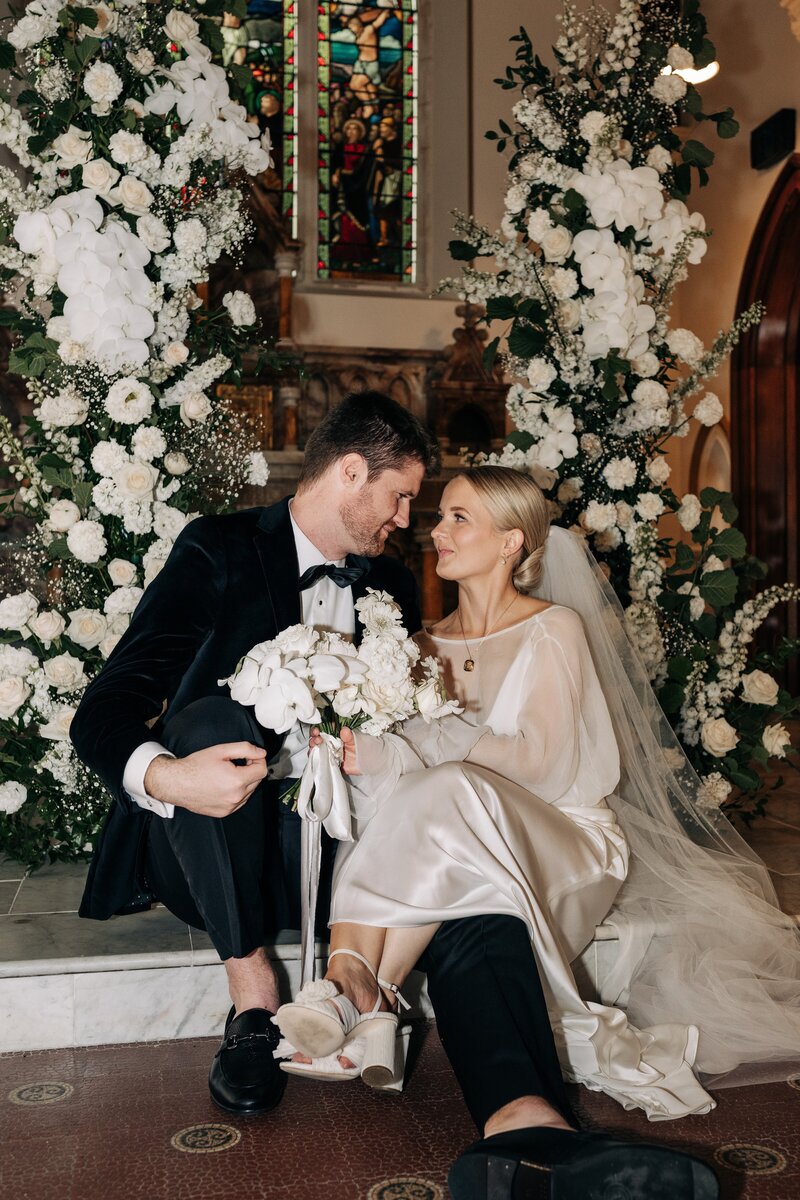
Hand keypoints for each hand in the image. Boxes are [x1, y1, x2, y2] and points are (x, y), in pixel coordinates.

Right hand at [144, 743, 267, 816]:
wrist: (176, 783)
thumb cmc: (195, 766)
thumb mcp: (221, 750)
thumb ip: (245, 749)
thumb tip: (261, 753)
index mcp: (237, 781)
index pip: (262, 770)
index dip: (257, 760)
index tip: (248, 756)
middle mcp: (235, 797)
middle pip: (257, 781)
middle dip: (250, 770)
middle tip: (236, 763)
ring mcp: (230, 807)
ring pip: (249, 792)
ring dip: (244, 782)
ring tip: (227, 774)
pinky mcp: (224, 813)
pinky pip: (239, 801)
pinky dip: (236, 792)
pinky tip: (223, 785)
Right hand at [309, 726, 360, 775]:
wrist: (363, 763)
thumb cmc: (359, 749)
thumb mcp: (355, 741)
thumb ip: (349, 736)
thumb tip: (344, 730)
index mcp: (335, 735)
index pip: (323, 730)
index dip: (318, 729)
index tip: (317, 730)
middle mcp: (330, 743)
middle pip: (317, 738)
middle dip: (314, 737)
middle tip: (317, 737)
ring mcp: (328, 752)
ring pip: (316, 748)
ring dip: (313, 745)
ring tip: (316, 744)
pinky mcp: (327, 761)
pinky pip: (318, 759)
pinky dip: (314, 756)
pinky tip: (315, 754)